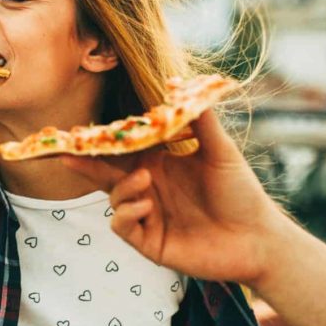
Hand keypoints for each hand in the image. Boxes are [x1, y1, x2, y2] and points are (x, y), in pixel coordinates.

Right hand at [62, 110, 288, 287]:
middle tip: (66, 153)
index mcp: (161, 165)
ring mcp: (148, 217)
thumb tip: (177, 83)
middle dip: (85, 164)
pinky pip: (123, 226)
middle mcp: (150, 189)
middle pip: (107, 174)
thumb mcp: (221, 151)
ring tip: (144, 180)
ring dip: (122, 188)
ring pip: (114, 199)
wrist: (259, 238)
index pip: (123, 151)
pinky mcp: (150, 242)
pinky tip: (146, 205)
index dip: (101, 142)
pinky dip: (126, 213)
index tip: (79, 132)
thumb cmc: (242, 194)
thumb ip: (199, 119)